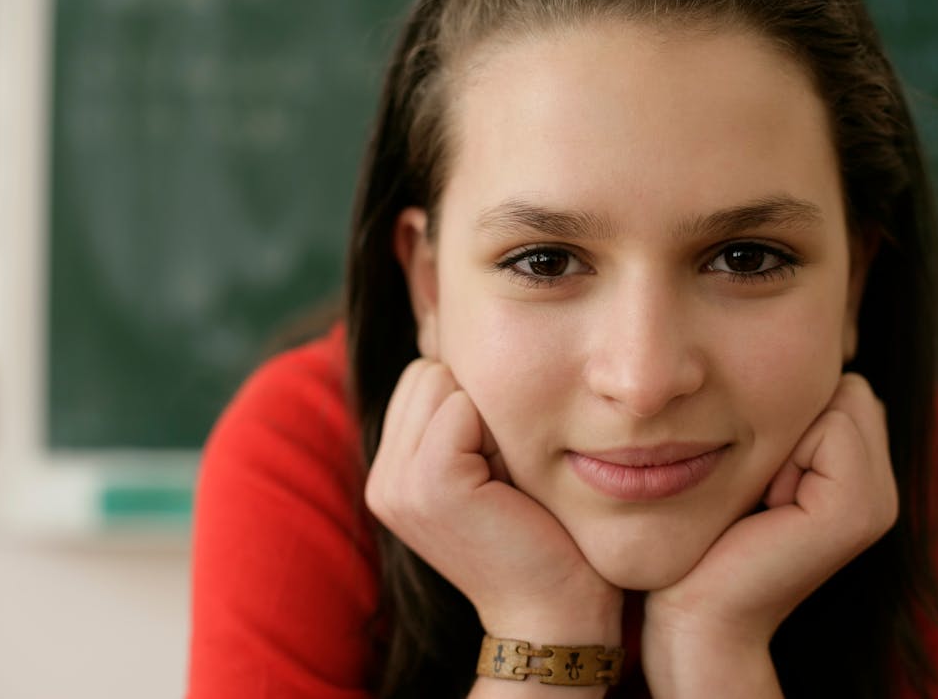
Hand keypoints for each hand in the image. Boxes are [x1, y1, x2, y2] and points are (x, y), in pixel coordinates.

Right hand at [364, 359, 621, 643]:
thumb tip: (453, 328)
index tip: (499, 462)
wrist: (554, 609)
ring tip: (506, 477)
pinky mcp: (430, 484)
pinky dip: (498, 432)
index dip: (474, 401)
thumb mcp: (490, 461)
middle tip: (505, 471)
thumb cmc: (538, 531)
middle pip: (429, 369)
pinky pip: (462, 406)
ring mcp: (399, 482)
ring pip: (442, 378)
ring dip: (490, 415)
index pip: (423, 374)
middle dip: (478, 402)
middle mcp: (384, 477)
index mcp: (392, 471)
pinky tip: (509, 483)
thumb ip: (463, 410)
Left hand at [641, 373, 896, 696]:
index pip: (843, 385)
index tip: (758, 475)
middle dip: (791, 418)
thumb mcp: (754, 465)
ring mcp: (878, 503)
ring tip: (763, 497)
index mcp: (861, 476)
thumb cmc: (709, 536)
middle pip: (845, 386)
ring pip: (838, 398)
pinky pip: (829, 424)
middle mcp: (882, 490)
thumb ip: (788, 419)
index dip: (786, 412)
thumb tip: (805, 366)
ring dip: (783, 434)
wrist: (699, 613)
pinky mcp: (857, 512)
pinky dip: (786, 454)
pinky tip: (767, 506)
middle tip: (760, 487)